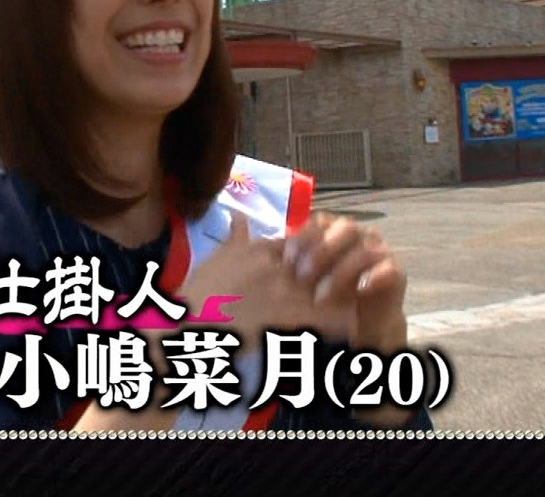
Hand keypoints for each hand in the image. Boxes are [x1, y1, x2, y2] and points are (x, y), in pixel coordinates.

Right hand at [176, 213, 350, 343]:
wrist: (190, 323)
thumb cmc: (199, 292)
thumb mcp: (217, 258)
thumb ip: (234, 237)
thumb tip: (239, 215)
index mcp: (264, 250)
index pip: (305, 238)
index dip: (320, 250)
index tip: (328, 260)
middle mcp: (279, 266)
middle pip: (325, 260)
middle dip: (340, 269)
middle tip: (349, 281)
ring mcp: (286, 291)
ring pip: (332, 288)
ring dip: (344, 295)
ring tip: (354, 305)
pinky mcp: (291, 318)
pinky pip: (328, 319)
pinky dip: (340, 324)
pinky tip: (348, 331)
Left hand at [282, 211, 409, 352]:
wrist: (358, 324)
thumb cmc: (322, 298)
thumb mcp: (295, 280)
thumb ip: (276, 258)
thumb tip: (239, 225)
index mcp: (331, 231)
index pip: (317, 223)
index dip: (301, 240)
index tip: (285, 262)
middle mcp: (356, 236)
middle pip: (343, 228)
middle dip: (321, 252)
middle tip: (302, 278)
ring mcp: (377, 252)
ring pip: (364, 248)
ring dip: (342, 271)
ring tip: (322, 297)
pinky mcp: (395, 273)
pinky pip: (389, 268)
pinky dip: (374, 278)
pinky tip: (359, 291)